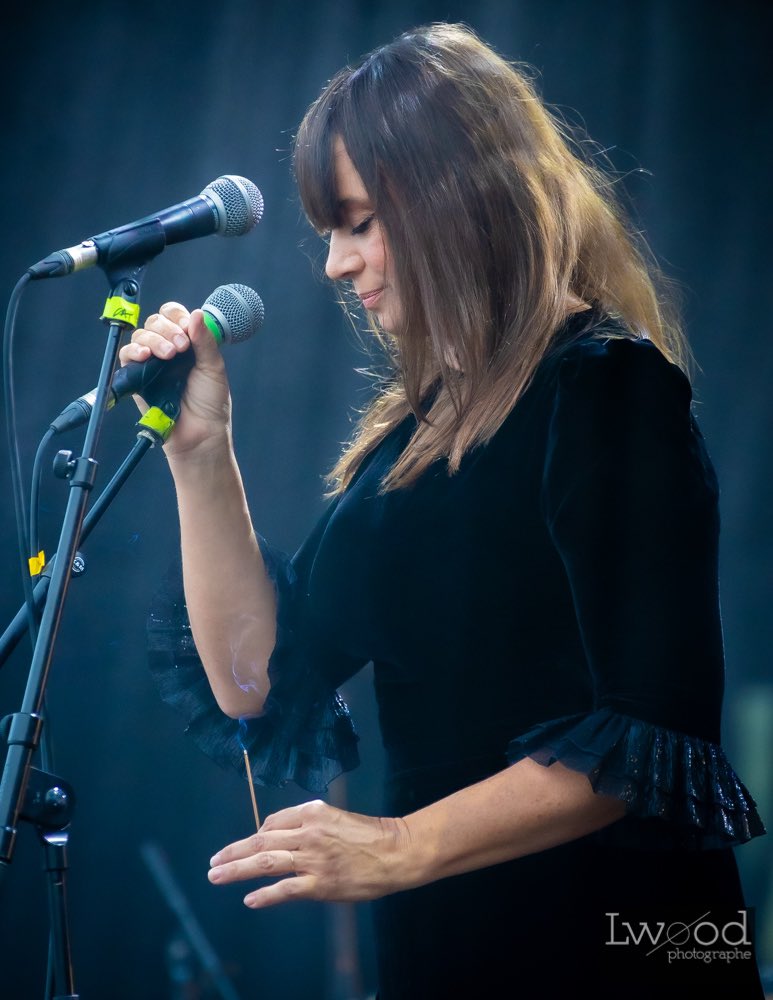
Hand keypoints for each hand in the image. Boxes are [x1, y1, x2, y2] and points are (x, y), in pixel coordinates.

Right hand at [118, 303, 231, 458]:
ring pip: (141, 336)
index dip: (178, 317)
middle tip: (181, 347)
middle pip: (155, 322)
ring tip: (168, 355)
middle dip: (167, 329)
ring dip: (154, 340)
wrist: (200, 433)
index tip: (187, 330)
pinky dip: (134, 351)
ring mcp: (152, 363)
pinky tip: (145, 356)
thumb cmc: (210, 403)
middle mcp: (168, 350)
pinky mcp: (138, 378)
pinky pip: (127, 356)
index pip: (175, 316)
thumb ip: (205, 340)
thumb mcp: (213, 367)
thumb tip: (197, 313)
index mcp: (188, 343)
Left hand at [207, 799, 414, 908]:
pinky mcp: (321, 884)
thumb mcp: (335, 816)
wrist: (395, 852)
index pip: (272, 822)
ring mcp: (313, 859)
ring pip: (265, 862)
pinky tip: (250, 900)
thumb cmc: (368, 834)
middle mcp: (308, 833)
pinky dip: (265, 895)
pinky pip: (285, 889)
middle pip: (260, 841)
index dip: (255, 836)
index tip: (246, 847)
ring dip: (236, 870)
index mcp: (311, 813)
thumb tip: (278, 832)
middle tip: (213, 862)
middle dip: (232, 852)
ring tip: (217, 876)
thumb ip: (308, 822)